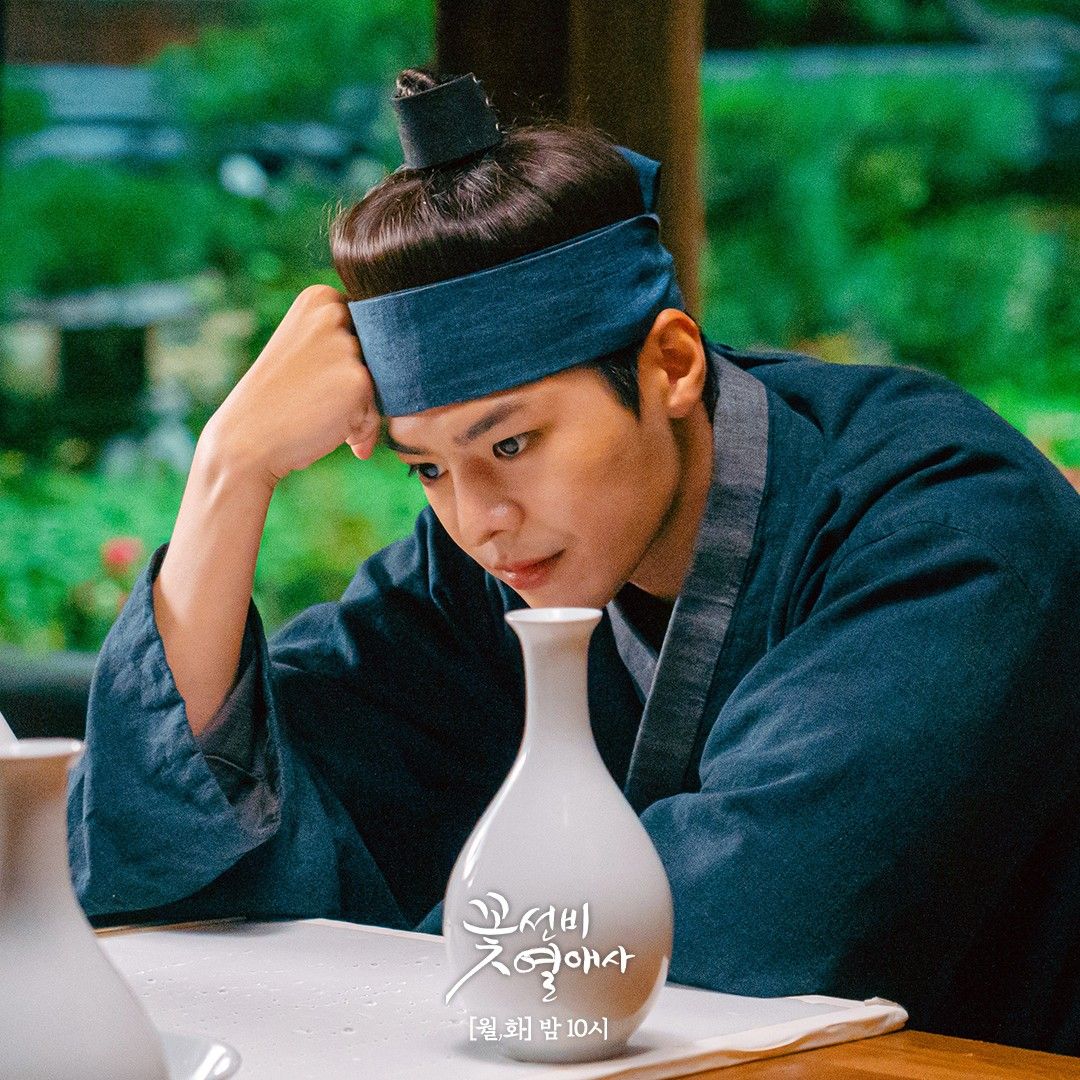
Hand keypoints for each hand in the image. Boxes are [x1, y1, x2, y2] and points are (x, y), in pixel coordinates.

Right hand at [205, 286, 379, 486]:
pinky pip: (378, 411)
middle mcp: (334, 313)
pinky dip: (360, 429)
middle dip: (358, 388)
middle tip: (317, 401)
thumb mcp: (307, 351)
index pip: (369, 331)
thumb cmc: (278, 399)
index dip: (352, 363)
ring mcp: (346, 346)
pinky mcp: (358, 380)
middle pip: (380, 357)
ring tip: (319, 415)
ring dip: (360, 411)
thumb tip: (411, 359)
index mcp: (320, 297)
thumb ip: (347, 345)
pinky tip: (327, 429)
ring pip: (381, 385)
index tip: (318, 378)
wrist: (246, 438)